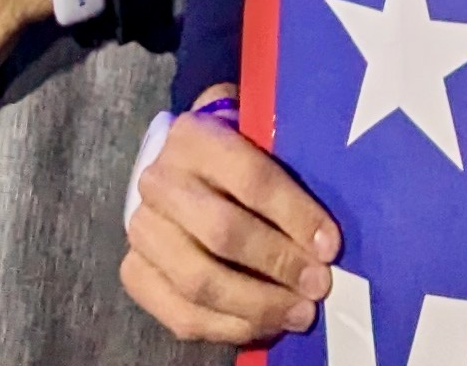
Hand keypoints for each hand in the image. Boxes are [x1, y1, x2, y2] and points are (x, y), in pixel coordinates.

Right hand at [121, 91, 339, 345]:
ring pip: (199, 280)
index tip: (330, 246)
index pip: (251, 177)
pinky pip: (182, 315)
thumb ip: (290, 171)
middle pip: (222, 232)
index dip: (295, 214)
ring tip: (298, 313)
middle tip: (318, 285)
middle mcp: (159, 181)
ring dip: (257, 305)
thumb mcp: (260, 142)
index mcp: (195, 137)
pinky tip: (265, 326)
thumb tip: (328, 233)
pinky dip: (229, 328)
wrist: (181, 171)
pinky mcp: (136, 273)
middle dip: (278, 264)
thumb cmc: (238, 159)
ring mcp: (142, 230)